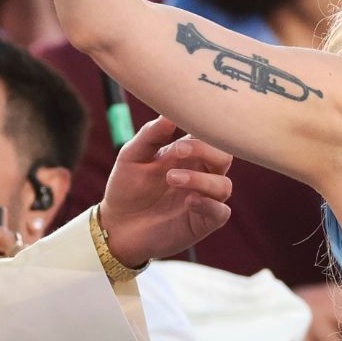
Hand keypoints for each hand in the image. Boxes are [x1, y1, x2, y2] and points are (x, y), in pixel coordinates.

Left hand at [100, 116, 232, 267]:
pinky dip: (209, 205)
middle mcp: (200, 175)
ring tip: (172, 178)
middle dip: (205, 151)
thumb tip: (170, 114)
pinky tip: (189, 201)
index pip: (210, 137)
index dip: (202, 130)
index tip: (181, 125)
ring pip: (224, 185)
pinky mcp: (202, 223)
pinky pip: (221, 212)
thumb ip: (151, 135)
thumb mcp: (132, 156)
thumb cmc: (126, 188)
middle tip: (177, 151)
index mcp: (188, 156)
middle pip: (224, 157)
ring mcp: (203, 199)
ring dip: (201, 179)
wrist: (116, 226)